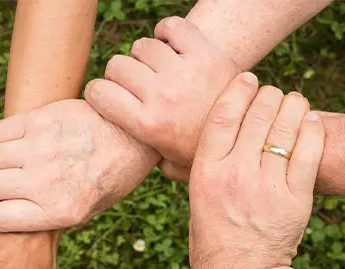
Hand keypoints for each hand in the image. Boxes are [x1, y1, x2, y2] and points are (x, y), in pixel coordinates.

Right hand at [0, 99, 159, 231]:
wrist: (133, 137)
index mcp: (60, 211)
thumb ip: (49, 217)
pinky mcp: (40, 120)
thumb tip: (9, 215)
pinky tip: (17, 144)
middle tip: (6, 185)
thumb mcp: (88, 211)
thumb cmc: (111, 177)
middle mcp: (47, 182)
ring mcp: (42, 149)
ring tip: (15, 163)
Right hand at [85, 16, 238, 171]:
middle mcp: (162, 96)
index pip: (99, 93)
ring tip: (155, 70)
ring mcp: (183, 72)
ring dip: (144, 57)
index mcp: (148, 125)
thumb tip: (127, 154)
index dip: (97, 93)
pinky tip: (170, 47)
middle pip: (117, 65)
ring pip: (142, 46)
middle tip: (133, 85)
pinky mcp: (204, 53)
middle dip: (119, 75)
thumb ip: (145, 158)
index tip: (105, 96)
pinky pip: (172, 27)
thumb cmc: (203, 152)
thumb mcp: (171, 165)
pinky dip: (166, 32)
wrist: (248, 135)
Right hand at [189, 74, 324, 268]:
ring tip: (293, 103)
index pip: (224, 114)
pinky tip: (310, 122)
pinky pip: (310, 151)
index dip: (239, 89)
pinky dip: (313, 129)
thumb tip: (178, 146)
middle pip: (258, 113)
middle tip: (271, 95)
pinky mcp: (295, 200)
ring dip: (293, 105)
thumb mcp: (194, 200)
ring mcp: (267, 187)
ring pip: (287, 126)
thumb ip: (192, 169)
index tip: (247, 78)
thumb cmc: (211, 237)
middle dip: (268, 95)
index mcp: (206, 173)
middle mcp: (235, 176)